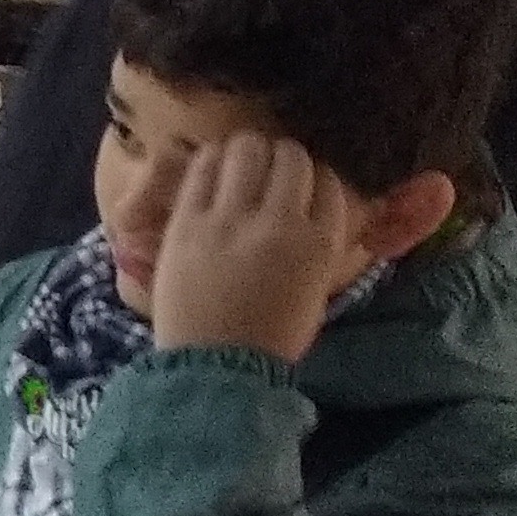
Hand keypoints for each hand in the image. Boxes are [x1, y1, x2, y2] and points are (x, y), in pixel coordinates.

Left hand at [146, 134, 362, 363]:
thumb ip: (319, 242)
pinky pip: (201, 168)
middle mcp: (280, 223)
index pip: (330, 184)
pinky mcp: (186, 222)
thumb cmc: (269, 335)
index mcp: (320, 244)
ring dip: (248, 150)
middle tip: (271, 168)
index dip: (317, 178)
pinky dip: (210, 159)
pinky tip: (211, 165)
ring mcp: (230, 220)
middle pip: (291, 157)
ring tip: (242, 162)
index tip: (304, 185)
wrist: (215, 365)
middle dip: (285, 157)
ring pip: (247, 150)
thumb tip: (315, 205)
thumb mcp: (316, 288)